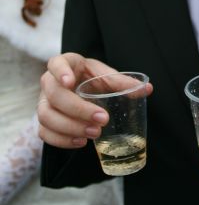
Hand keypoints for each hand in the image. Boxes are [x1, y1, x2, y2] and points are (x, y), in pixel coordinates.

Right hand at [38, 53, 152, 148]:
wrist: (81, 90)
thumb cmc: (93, 79)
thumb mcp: (106, 76)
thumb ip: (123, 82)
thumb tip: (147, 89)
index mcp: (65, 64)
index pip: (55, 63)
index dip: (60, 72)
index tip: (70, 81)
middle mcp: (50, 82)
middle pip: (54, 95)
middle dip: (77, 109)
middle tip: (102, 118)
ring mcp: (44, 102)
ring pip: (46, 116)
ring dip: (70, 127)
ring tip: (94, 133)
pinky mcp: (44, 121)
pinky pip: (45, 133)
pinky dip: (62, 140)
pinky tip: (81, 142)